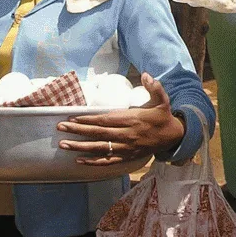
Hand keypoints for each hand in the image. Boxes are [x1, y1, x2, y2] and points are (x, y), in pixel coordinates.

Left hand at [57, 73, 184, 165]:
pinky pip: (107, 161)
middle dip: (78, 130)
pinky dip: (93, 162)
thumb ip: (155, 87)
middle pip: (98, 133)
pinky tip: (79, 160)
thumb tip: (147, 74)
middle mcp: (127, 135)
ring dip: (80, 146)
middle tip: (61, 127)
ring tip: (64, 144)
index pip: (106, 120)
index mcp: (133, 119)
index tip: (73, 117)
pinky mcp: (127, 157)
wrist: (174, 137)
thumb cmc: (164, 117)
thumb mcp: (163, 100)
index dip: (88, 119)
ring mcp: (126, 147)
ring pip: (100, 148)